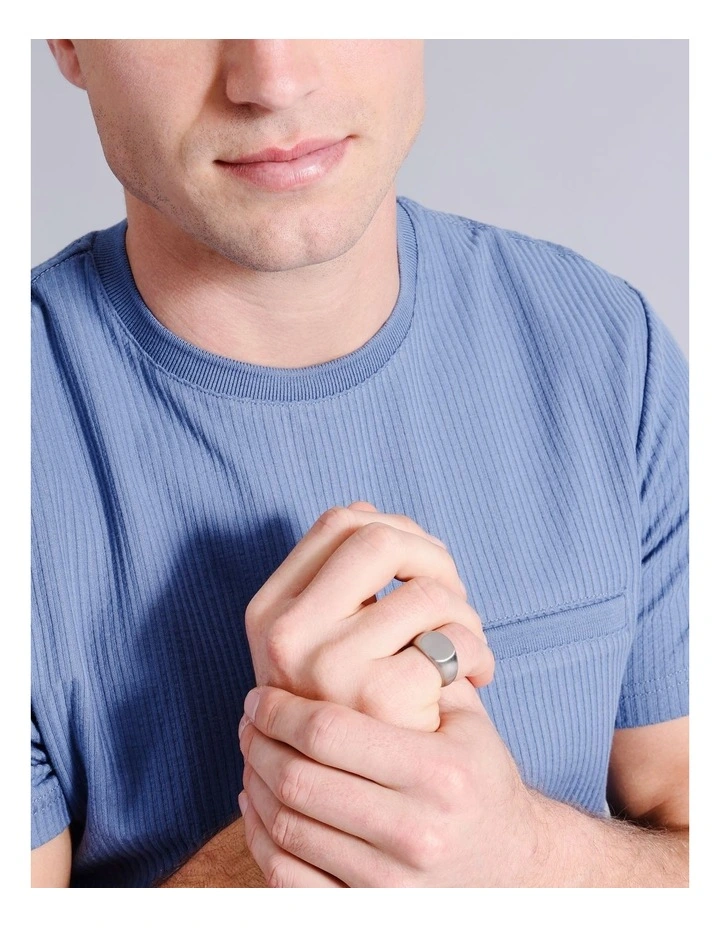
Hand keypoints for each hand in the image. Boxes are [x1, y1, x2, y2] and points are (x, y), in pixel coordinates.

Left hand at [239, 685, 541, 887]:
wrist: (513, 867)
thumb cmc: (482, 780)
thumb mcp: (468, 722)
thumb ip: (423, 674)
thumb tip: (361, 623)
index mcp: (439, 775)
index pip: (331, 733)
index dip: (282, 709)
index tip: (261, 695)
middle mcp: (415, 832)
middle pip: (300, 780)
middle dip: (259, 743)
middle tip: (247, 718)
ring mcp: (390, 882)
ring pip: (288, 827)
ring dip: (254, 782)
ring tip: (250, 752)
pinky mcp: (370, 914)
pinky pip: (289, 879)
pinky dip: (260, 838)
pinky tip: (257, 805)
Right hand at [245, 501, 493, 730]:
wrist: (383, 801)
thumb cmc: (367, 706)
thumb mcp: (337, 639)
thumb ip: (343, 578)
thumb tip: (367, 507)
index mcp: (269, 613)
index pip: (339, 522)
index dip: (395, 525)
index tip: (421, 561)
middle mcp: (284, 636)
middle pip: (377, 536)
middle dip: (432, 554)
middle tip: (453, 593)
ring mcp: (326, 667)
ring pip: (423, 587)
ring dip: (463, 609)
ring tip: (466, 643)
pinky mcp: (376, 699)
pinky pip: (451, 638)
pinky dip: (478, 649)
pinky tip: (478, 675)